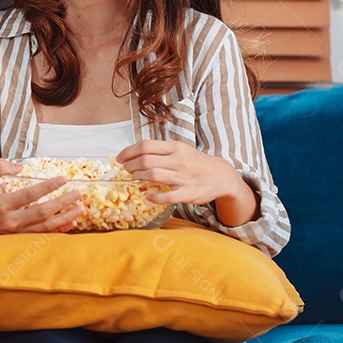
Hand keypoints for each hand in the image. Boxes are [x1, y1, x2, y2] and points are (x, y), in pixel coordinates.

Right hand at [0, 159, 83, 246]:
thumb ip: (0, 167)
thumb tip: (21, 166)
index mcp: (2, 204)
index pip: (29, 195)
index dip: (48, 186)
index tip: (63, 179)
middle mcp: (11, 221)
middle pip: (42, 212)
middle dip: (63, 202)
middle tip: (79, 193)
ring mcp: (18, 234)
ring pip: (46, 227)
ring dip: (66, 217)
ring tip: (81, 208)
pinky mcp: (22, 241)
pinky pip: (45, 236)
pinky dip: (60, 230)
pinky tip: (72, 222)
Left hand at [116, 140, 257, 225]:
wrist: (222, 176)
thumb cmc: (196, 162)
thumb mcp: (180, 149)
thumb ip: (161, 151)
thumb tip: (135, 153)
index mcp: (175, 148)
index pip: (146, 145)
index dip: (128, 151)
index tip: (120, 158)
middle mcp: (178, 160)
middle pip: (146, 160)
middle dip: (130, 165)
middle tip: (125, 169)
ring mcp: (183, 177)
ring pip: (153, 175)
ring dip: (138, 177)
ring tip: (134, 179)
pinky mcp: (188, 193)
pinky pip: (167, 196)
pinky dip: (154, 196)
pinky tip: (147, 195)